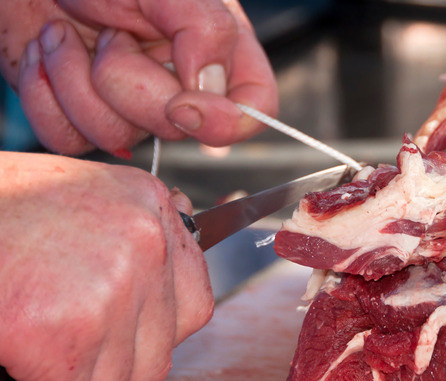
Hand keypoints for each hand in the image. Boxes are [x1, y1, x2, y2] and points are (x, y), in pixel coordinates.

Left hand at [0, 0, 277, 154]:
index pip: (256, 110)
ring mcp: (131, 108)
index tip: (182, 105)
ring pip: (117, 139)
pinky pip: (70, 139)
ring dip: (75, 79)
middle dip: (128, 81)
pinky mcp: (82, 118)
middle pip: (177, 130)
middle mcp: (180, 85)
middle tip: (110, 31)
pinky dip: (44, 93)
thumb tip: (209, 86)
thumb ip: (205, 29)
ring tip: (65, 32)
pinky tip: (46, 51)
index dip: (225, 123)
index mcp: (217, 50)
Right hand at [0, 152, 212, 380]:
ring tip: (22, 351)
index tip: (111, 339)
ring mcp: (111, 287)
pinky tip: (1, 368)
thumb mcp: (81, 199)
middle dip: (99, 369)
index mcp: (151, 208)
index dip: (148, 338)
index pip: (194, 309)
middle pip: (153, 360)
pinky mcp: (61, 331)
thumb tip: (166, 269)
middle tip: (52, 350)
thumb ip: (128, 237)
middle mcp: (146, 243)